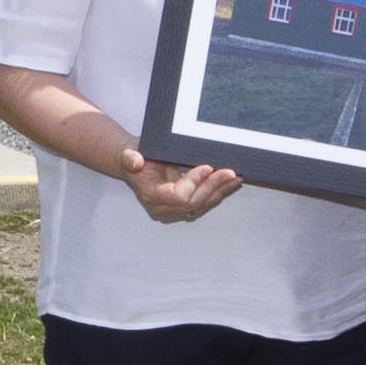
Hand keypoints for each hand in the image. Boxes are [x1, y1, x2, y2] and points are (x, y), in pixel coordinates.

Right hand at [120, 149, 244, 223]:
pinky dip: (219, 192)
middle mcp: (163, 208)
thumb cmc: (135, 158)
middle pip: (195, 202)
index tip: (207, 166)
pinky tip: (232, 182)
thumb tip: (135, 162)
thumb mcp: (129, 154)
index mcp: (152, 195)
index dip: (194, 183)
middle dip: (213, 186)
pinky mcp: (185, 207)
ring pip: (203, 204)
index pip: (179, 196)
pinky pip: (205, 202)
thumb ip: (130, 158)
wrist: (136, 165)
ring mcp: (175, 210)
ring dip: (221, 191)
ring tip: (236, 177)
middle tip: (229, 171)